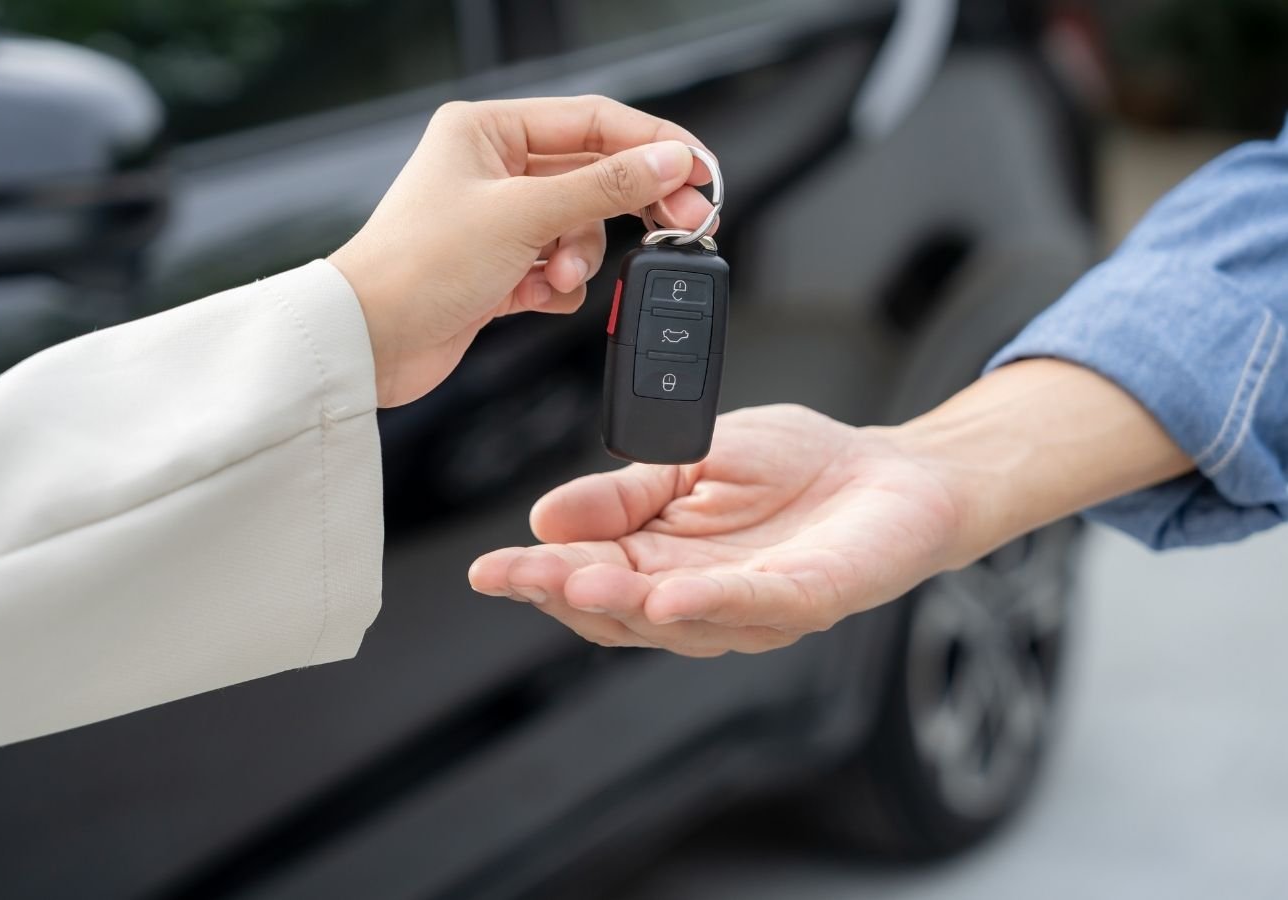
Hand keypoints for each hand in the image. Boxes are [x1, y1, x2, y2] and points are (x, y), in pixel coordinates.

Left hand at [329, 95, 714, 406]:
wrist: (369, 344)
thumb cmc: (416, 267)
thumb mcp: (524, 215)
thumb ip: (605, 187)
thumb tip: (669, 161)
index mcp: (487, 130)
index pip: (594, 121)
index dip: (653, 143)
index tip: (700, 170)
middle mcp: (492, 170)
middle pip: (593, 176)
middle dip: (630, 206)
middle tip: (684, 223)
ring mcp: (496, 222)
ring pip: (579, 229)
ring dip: (578, 258)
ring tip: (556, 277)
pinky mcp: (498, 270)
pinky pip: (557, 269)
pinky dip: (556, 286)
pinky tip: (534, 296)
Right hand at [468, 405, 962, 656]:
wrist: (893, 470)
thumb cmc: (798, 467)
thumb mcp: (690, 460)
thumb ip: (624, 492)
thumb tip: (546, 513)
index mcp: (665, 559)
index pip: (589, 577)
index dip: (538, 575)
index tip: (489, 568)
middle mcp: (701, 595)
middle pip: (619, 609)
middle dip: (561, 593)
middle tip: (512, 576)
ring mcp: (753, 607)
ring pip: (675, 618)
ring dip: (622, 602)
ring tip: (572, 581)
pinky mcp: (808, 599)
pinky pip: (754, 606)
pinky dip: (708, 602)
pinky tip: (666, 594)